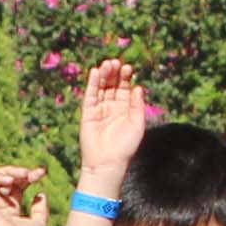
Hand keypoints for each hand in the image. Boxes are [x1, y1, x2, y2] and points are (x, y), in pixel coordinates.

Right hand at [74, 57, 149, 191]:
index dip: (126, 77)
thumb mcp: (137, 124)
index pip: (125, 88)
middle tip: (116, 62)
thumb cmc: (125, 147)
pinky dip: (92, 84)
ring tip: (107, 64)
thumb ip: (137, 105)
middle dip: (114, 74)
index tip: (128, 68)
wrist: (107, 163)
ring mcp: (99, 110)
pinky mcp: (88, 113)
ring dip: (104, 76)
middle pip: (112, 85)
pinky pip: (90, 96)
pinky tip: (95, 72)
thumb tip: (138, 87)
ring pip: (101, 88)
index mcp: (125, 109)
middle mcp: (112, 107)